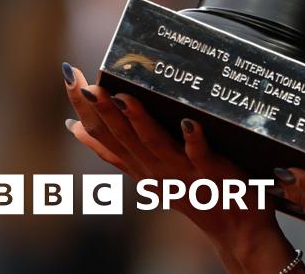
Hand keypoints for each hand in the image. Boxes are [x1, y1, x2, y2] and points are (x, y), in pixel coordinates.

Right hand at [61, 62, 296, 272]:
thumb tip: (76, 129)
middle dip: (102, 110)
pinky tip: (190, 123)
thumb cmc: (193, 192)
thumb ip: (119, 152)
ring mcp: (183, 173)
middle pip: (123, 138)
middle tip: (85, 84)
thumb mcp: (149, 171)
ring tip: (123, 97)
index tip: (69, 77)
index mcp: (140, 167)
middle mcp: (155, 171)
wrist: (234, 226)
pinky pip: (201, 156)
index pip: (104, 136)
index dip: (85, 108)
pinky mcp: (213, 174)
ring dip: (138, 121)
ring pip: (155, 145)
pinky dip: (194, 141)